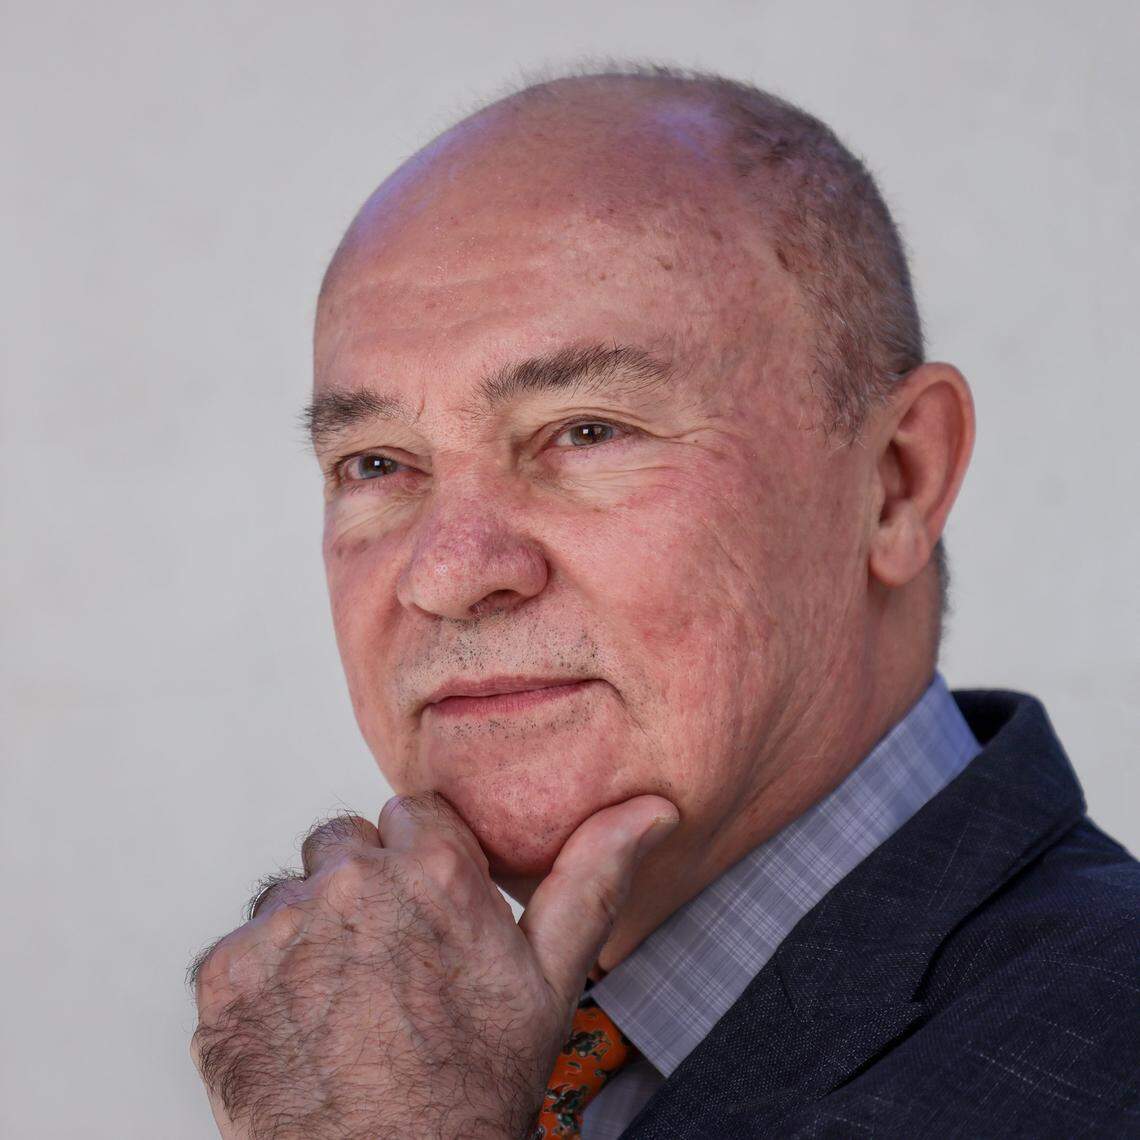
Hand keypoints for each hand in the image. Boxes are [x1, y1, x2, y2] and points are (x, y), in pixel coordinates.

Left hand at [189, 791, 678, 1138]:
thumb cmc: (477, 1083)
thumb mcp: (552, 977)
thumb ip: (593, 875)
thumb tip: (648, 808)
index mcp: (432, 868)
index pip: (410, 812)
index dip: (424, 864)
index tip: (431, 915)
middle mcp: (350, 880)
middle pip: (346, 843)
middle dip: (366, 885)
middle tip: (390, 961)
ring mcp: (279, 927)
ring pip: (293, 892)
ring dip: (311, 928)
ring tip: (346, 1000)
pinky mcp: (222, 974)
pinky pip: (242, 944)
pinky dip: (265, 977)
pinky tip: (303, 1025)